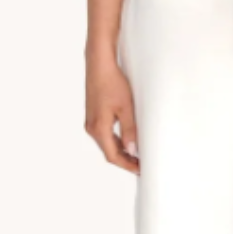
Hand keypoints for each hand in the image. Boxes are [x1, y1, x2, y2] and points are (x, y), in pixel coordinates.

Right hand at [84, 49, 140, 174]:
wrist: (99, 64)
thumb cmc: (112, 83)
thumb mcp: (126, 108)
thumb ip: (129, 131)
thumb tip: (133, 150)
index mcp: (99, 129)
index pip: (113, 156)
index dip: (127, 164)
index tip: (140, 169)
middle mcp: (92, 128)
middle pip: (108, 151)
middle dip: (125, 159)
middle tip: (141, 163)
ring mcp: (91, 121)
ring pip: (106, 143)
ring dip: (120, 150)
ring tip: (136, 153)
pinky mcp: (93, 114)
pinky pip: (104, 134)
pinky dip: (115, 140)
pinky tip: (125, 139)